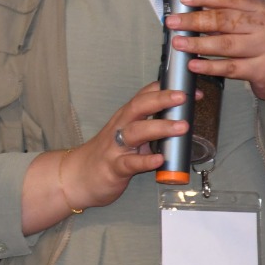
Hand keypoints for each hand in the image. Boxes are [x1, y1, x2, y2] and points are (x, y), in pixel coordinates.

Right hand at [62, 82, 188, 210]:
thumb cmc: (107, 155)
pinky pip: (130, 163)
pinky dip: (145, 161)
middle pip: (139, 107)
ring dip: (160, 127)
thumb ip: (148, 127)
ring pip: (136, 132)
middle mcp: (120, 128)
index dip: (165, 89)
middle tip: (183, 97)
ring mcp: (115, 147)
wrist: (77, 177)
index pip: (143, 96)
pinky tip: (159, 159)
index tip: (187, 87)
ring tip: (181, 127)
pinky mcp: (114, 168)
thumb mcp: (126, 135)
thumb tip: (179, 121)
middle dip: (162, 100)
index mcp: (125, 118)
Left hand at [170, 0, 264, 113]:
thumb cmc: (264, 45)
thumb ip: (228, 16)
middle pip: (225, 20)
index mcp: (260, 9)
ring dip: (198, 43)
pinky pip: (230, 67)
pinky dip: (209, 66)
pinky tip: (194, 65)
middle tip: (173, 22)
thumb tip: (191, 11)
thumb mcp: (252, 24)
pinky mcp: (262, 70)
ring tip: (178, 43)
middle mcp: (264, 26)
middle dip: (194, 20)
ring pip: (225, 44)